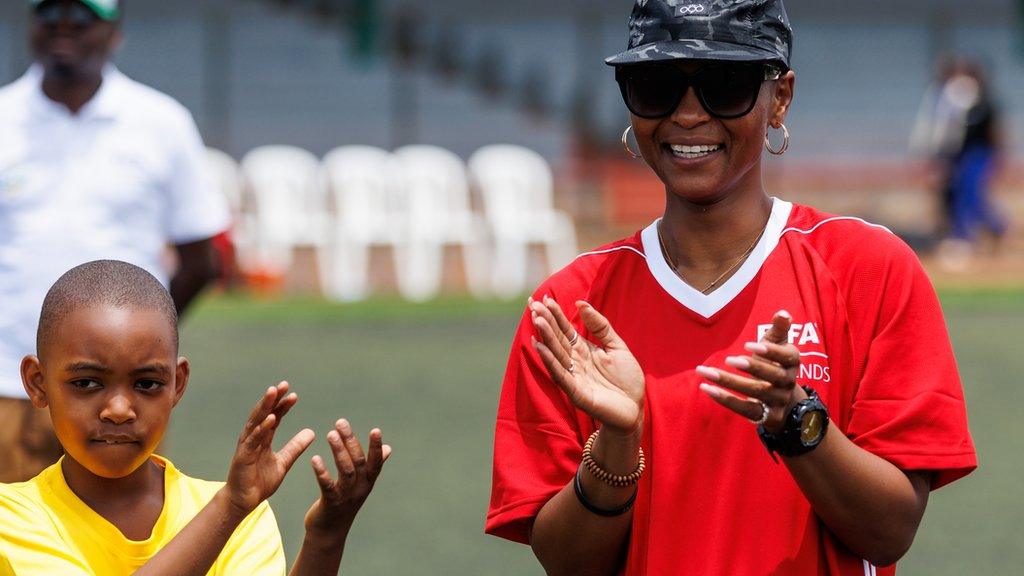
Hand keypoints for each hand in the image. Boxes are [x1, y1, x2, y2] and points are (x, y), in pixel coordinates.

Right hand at [225, 382, 315, 516]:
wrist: (244, 501)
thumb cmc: (260, 481)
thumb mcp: (283, 462)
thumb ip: (295, 447)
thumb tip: (311, 432)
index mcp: (264, 438)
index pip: (274, 417)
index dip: (283, 405)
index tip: (294, 395)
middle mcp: (254, 438)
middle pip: (264, 413)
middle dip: (273, 399)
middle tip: (284, 385)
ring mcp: (247, 445)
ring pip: (256, 421)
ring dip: (265, 406)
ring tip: (273, 392)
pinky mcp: (243, 456)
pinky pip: (253, 439)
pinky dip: (261, 428)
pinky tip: (269, 418)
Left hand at [303, 419, 391, 538]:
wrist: (329, 533)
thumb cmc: (344, 504)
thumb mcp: (361, 485)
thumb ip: (372, 466)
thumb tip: (388, 449)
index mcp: (367, 482)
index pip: (376, 462)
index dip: (376, 447)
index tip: (376, 430)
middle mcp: (360, 489)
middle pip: (358, 462)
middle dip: (350, 441)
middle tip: (340, 422)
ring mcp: (346, 497)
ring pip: (346, 471)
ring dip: (338, 451)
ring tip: (330, 434)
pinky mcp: (330, 504)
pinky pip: (327, 486)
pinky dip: (322, 472)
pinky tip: (315, 458)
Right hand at [529, 296, 644, 437]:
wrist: (636, 409)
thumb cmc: (627, 380)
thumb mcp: (617, 346)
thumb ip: (600, 326)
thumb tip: (580, 304)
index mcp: (583, 351)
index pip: (565, 329)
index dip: (555, 314)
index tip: (544, 297)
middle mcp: (574, 362)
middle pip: (557, 339)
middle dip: (545, 321)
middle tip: (533, 304)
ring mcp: (573, 377)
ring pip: (556, 354)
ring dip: (545, 337)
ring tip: (536, 319)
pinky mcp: (576, 393)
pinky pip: (561, 375)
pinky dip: (550, 361)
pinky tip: (540, 347)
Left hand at [697, 311, 805, 431]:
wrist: (784, 401)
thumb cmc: (774, 364)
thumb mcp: (778, 345)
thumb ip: (779, 329)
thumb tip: (783, 313)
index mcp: (793, 363)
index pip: (787, 357)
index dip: (770, 351)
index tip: (747, 345)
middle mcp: (789, 384)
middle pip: (773, 377)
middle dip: (751, 367)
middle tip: (729, 359)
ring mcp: (779, 402)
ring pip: (755, 393)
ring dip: (729, 382)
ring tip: (706, 371)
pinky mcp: (766, 417)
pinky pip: (745, 409)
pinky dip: (725, 399)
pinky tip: (707, 388)